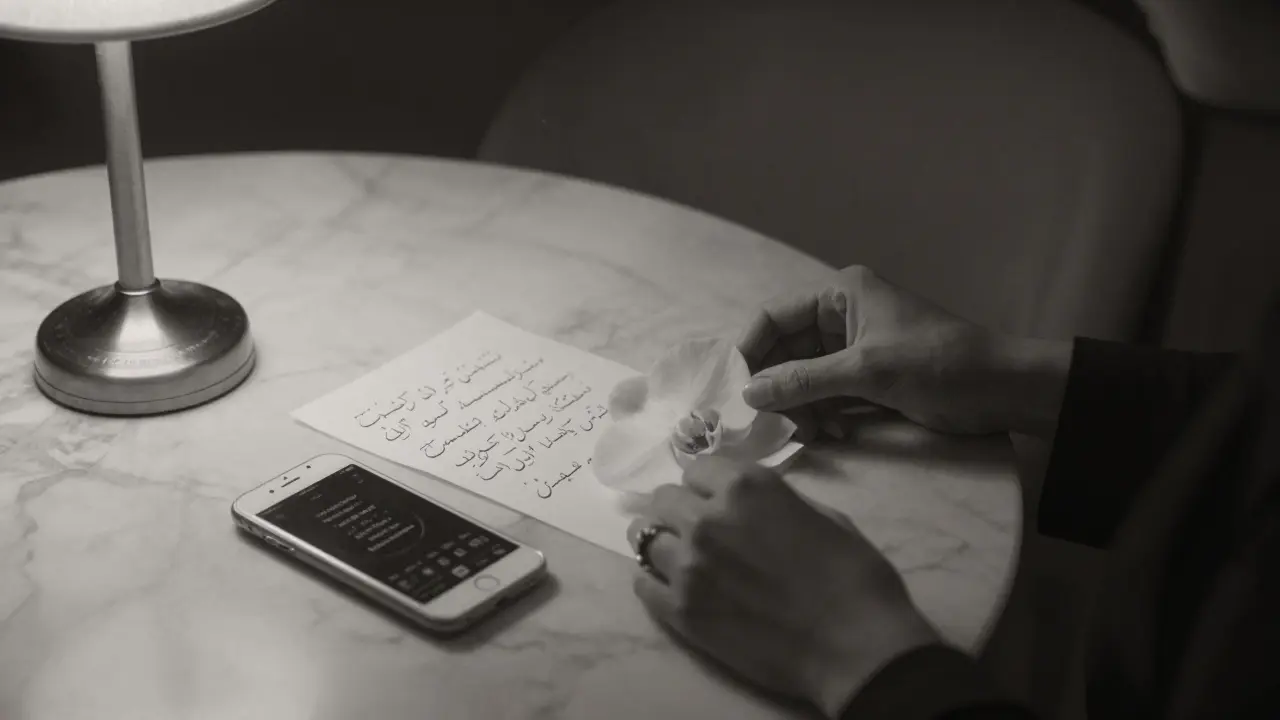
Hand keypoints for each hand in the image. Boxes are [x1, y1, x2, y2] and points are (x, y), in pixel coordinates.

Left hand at [629, 456, 940, 717]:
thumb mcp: (822, 514)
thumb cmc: (854, 576)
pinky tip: (674, 588)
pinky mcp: (680, 611)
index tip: (718, 500)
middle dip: (681, 509)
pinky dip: (654, 581)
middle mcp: (707, 518)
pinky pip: (642, 583)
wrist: (855, 647)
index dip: (710, 485)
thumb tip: (748, 501)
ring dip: (665, 543)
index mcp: (746, 486)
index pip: (698, 468)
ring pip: (644, 537)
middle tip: (703, 531)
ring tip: (686, 559)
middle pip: (664, 499)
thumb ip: (773, 499)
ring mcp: (687, 566)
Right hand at [736, 264, 1071, 438]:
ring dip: (801, 407)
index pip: (774, 317)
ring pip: (804, 378)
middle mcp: (843, 316)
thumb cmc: (940, 364)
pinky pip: (827, 395)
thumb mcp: (868, 371)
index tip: (733, 389)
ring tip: (809, 433)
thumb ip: (805, 381)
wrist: (1006, 389)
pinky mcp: (869, 379)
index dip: (749, 351)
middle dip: (777, 387)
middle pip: (786, 351)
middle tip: (766, 422)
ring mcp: (856, 348)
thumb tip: (748, 393)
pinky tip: (830, 434)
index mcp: (841, 295)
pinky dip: (823, 415)